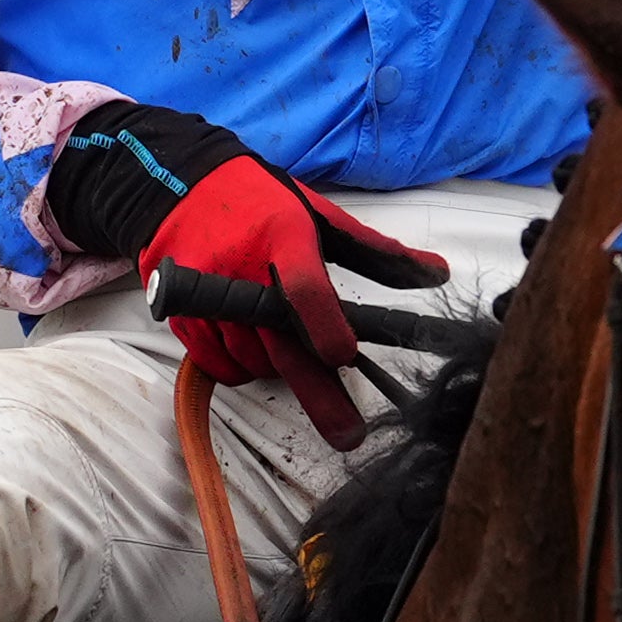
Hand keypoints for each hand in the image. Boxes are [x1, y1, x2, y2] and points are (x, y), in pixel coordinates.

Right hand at [141, 156, 446, 451]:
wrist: (181, 185)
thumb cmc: (262, 203)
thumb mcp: (320, 216)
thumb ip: (378, 252)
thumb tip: (439, 274)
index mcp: (284, 238)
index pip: (305, 290)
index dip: (325, 328)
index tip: (345, 356)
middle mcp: (241, 270)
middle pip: (282, 347)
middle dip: (319, 397)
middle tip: (350, 435)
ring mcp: (206, 296)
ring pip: (253, 362)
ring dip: (278, 369)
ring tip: (287, 345)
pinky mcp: (182, 316)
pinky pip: (220, 366)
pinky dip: (241, 368)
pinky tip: (253, 346)